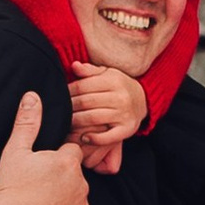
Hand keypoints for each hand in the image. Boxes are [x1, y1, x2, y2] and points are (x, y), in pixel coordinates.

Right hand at [0, 91, 89, 204]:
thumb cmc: (10, 189)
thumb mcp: (15, 152)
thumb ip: (27, 123)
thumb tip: (33, 97)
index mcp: (68, 163)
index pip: (71, 152)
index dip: (56, 157)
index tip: (41, 166)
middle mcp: (81, 186)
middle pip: (74, 177)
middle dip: (61, 180)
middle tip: (36, 187)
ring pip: (76, 201)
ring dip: (63, 201)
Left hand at [68, 62, 145, 177]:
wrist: (144, 100)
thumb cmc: (120, 86)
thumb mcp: (108, 73)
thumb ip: (90, 71)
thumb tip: (74, 66)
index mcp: (114, 81)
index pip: (83, 86)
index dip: (69, 91)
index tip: (61, 96)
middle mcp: (121, 97)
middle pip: (86, 102)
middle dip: (70, 107)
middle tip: (60, 111)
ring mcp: (124, 114)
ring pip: (93, 118)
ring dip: (76, 122)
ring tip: (67, 123)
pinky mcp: (127, 129)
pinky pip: (108, 137)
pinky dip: (94, 139)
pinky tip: (83, 137)